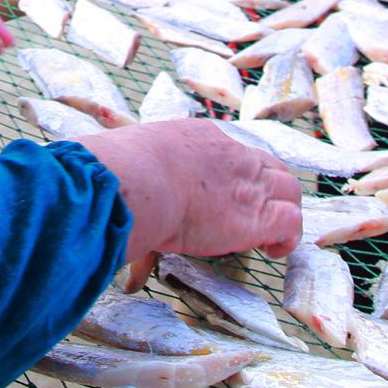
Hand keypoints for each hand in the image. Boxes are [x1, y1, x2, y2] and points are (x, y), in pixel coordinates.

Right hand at [77, 119, 301, 289]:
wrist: (139, 181)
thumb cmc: (122, 171)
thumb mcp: (132, 157)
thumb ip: (130, 169)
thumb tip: (96, 175)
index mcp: (202, 137)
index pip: (235, 151)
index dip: (237, 173)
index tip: (227, 193)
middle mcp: (233, 155)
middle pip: (271, 166)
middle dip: (269, 189)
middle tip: (255, 214)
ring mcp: (249, 184)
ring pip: (290, 190)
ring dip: (284, 212)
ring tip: (270, 237)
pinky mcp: (257, 216)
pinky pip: (292, 222)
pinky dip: (288, 237)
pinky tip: (272, 250)